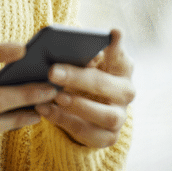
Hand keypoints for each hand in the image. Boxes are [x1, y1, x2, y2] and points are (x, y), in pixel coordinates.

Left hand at [35, 29, 134, 147]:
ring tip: (55, 96)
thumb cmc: (82, 74)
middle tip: (52, 71)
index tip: (111, 32)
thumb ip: (81, 51)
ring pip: (107, 116)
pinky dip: (65, 122)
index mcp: (122, 67)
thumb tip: (77, 45)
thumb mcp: (83, 60)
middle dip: (78, 78)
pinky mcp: (108, 137)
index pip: (121, 55)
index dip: (115, 46)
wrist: (83, 107)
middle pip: (106, 85)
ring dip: (78, 106)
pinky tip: (45, 110)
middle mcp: (126, 92)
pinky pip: (90, 134)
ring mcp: (120, 117)